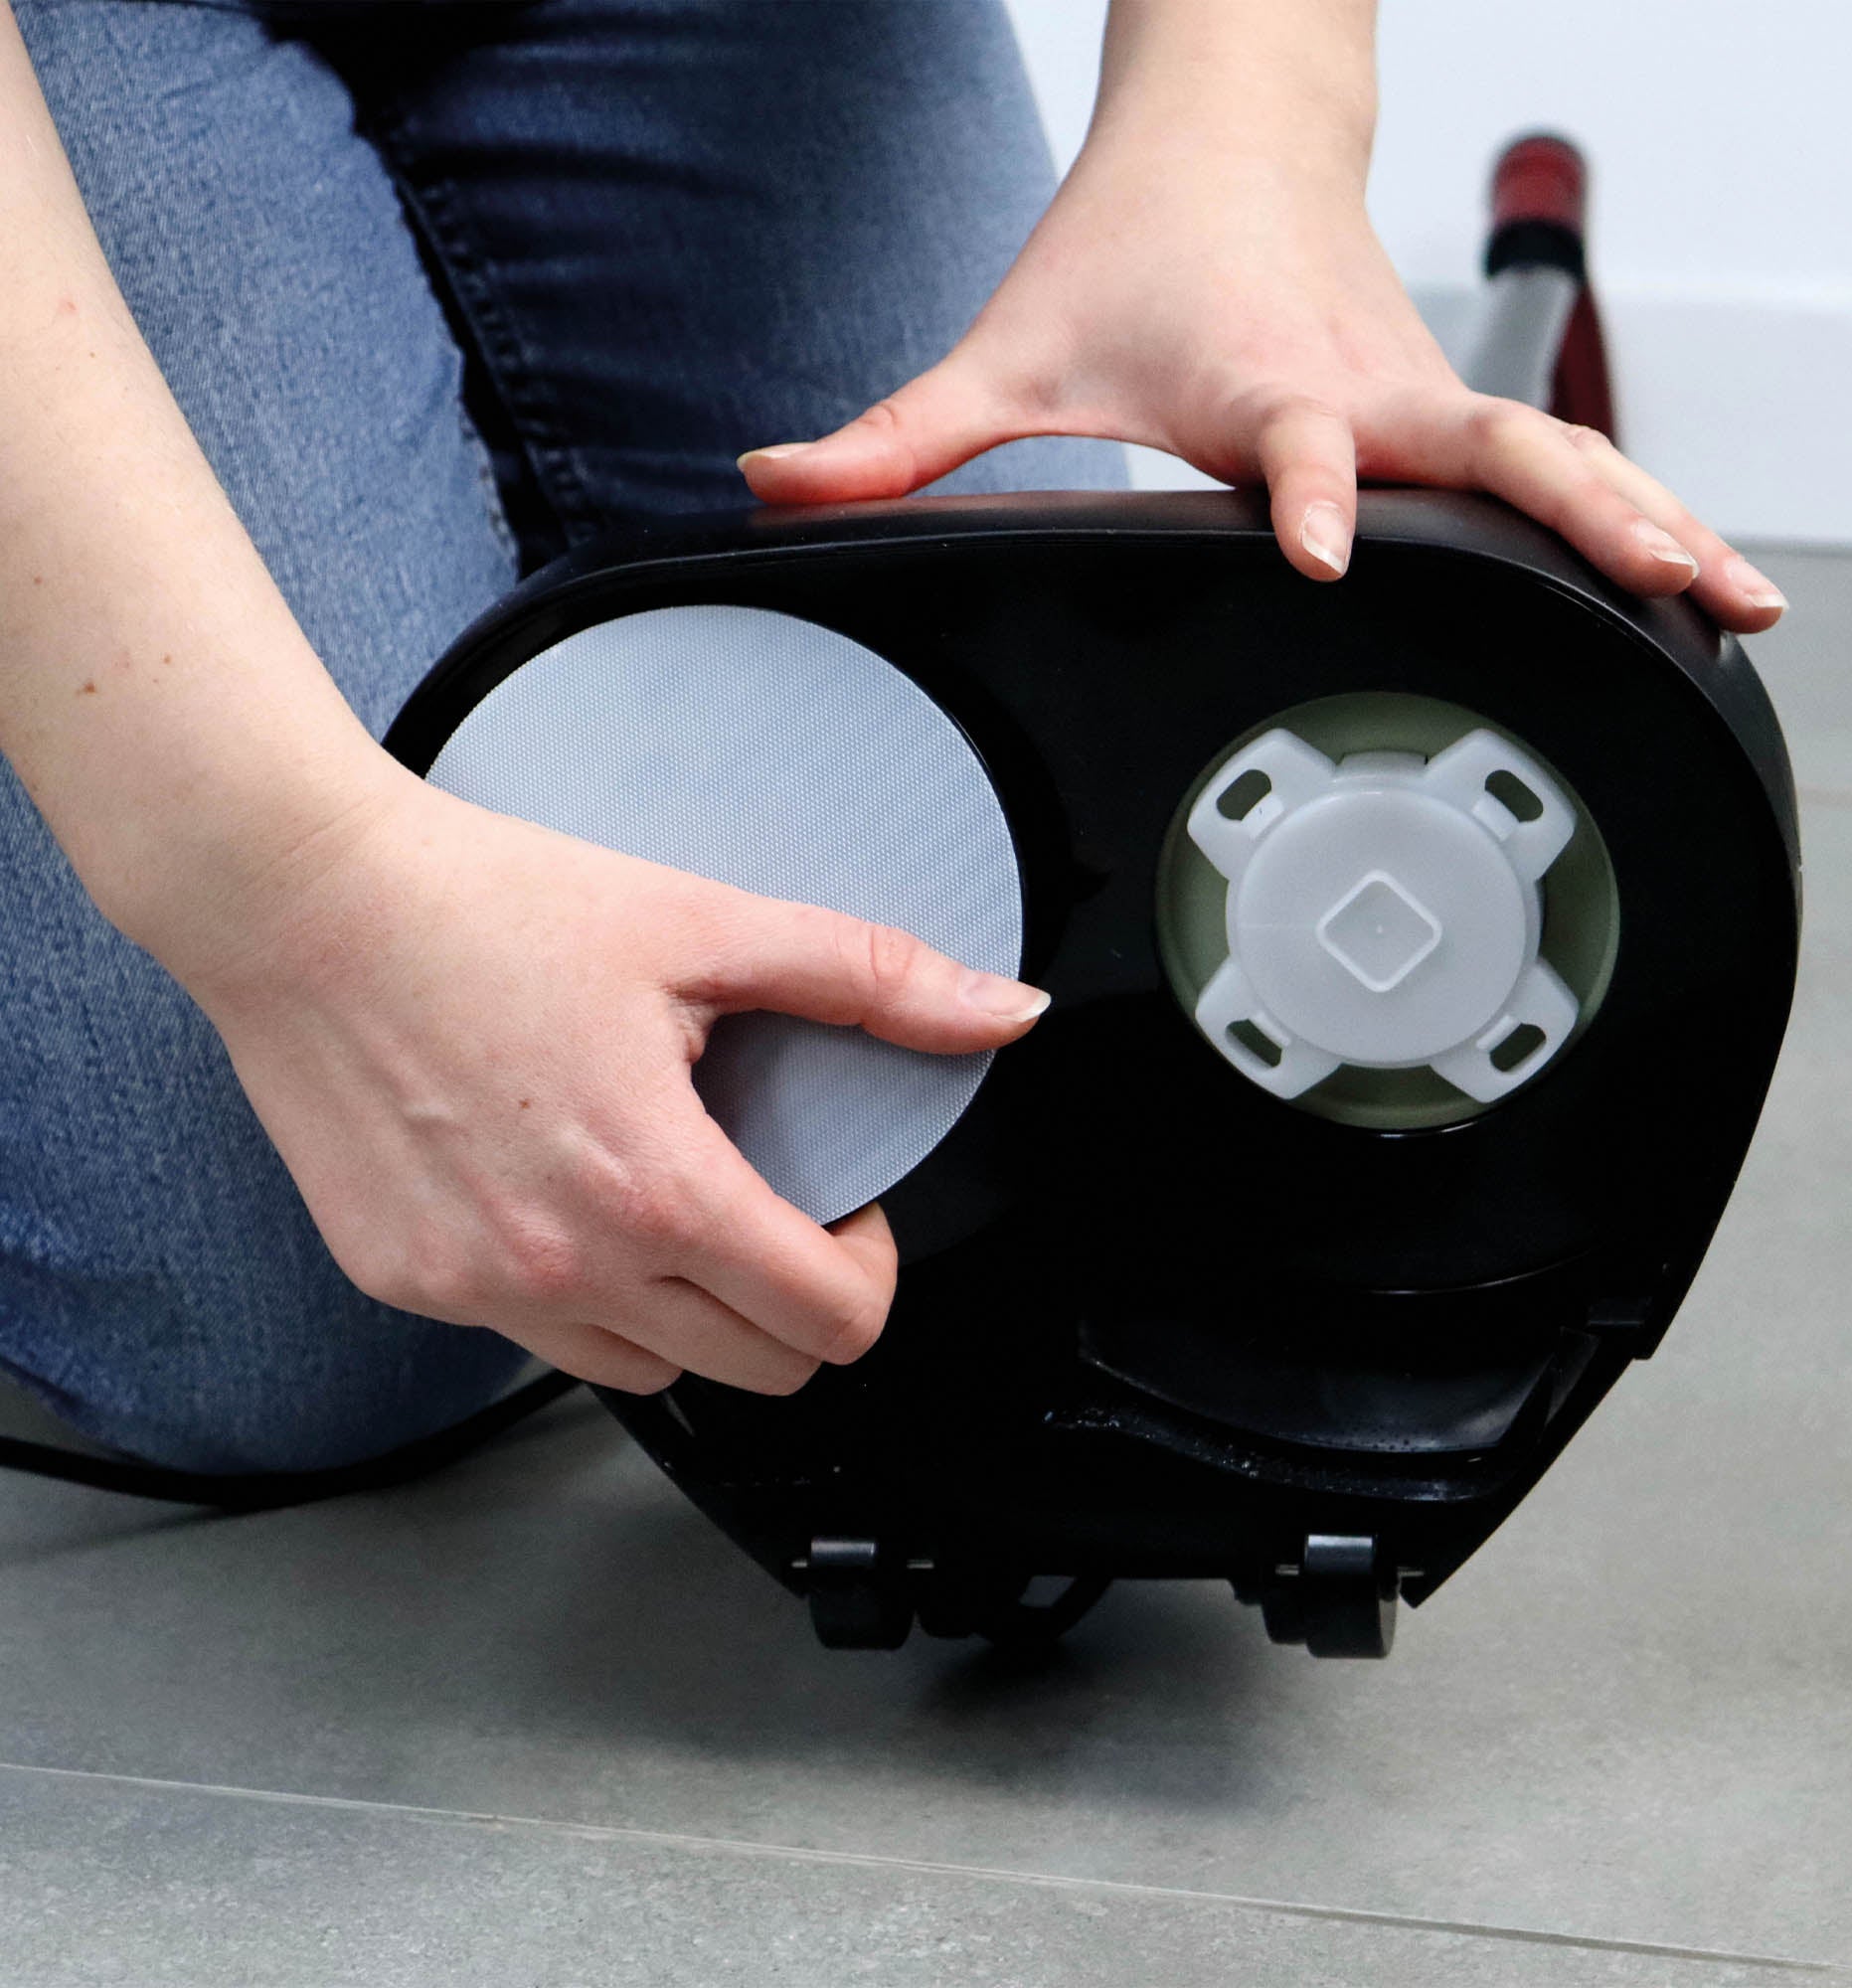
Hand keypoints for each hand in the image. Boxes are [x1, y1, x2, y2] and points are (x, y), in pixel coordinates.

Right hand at [173, 769, 1049, 1395]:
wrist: (302, 902)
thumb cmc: (489, 906)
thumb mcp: (704, 927)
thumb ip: (872, 982)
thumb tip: (1007, 1013)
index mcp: (657, 1191)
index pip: (830, 1326)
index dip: (869, 1270)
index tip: (844, 1205)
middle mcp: (564, 1270)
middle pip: (759, 1372)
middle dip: (797, 1299)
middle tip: (772, 1202)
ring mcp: (477, 1292)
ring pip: (653, 1375)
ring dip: (695, 1311)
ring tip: (669, 1198)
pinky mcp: (407, 1286)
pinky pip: (542, 1344)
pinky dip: (587, 1299)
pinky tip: (569, 1198)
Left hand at [739, 82, 1784, 633]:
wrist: (1223, 144)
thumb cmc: (1122, 257)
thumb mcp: (1002, 355)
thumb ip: (896, 440)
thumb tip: (771, 486)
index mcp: (1259, 383)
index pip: (1297, 442)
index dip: (1311, 490)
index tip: (1322, 540)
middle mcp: (1365, 394)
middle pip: (1493, 455)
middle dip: (1583, 516)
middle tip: (1666, 583)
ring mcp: (1426, 402)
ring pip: (1560, 461)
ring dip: (1650, 524)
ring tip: (1738, 604)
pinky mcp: (1453, 413)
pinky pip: (1561, 468)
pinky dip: (1631, 517)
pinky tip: (1694, 584)